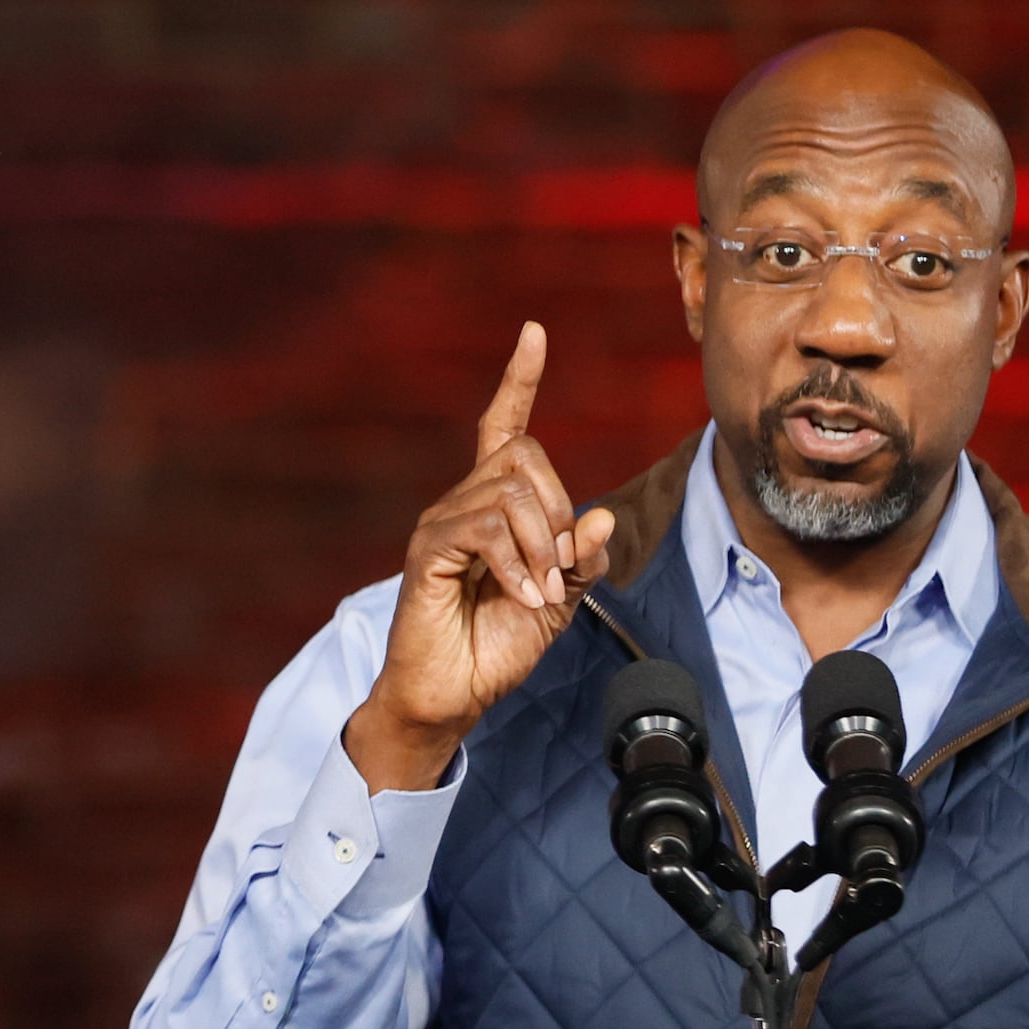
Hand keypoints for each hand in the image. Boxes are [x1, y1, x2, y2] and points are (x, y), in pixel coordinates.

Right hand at [345, 324, 618, 791]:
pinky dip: (519, 565)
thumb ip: (582, 559)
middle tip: (558, 570)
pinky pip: (485, 527)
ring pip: (510, 490)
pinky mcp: (428, 550)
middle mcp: (463, 501)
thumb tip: (599, 517)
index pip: (505, 425)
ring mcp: (442, 523)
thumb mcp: (561, 601)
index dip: (520, 379)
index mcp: (494, 505)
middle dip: (558, 510)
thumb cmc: (499, 645)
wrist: (454, 695)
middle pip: (524, 455)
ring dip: (542, 546)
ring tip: (541, 593)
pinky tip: (525, 598)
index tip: (534, 333)